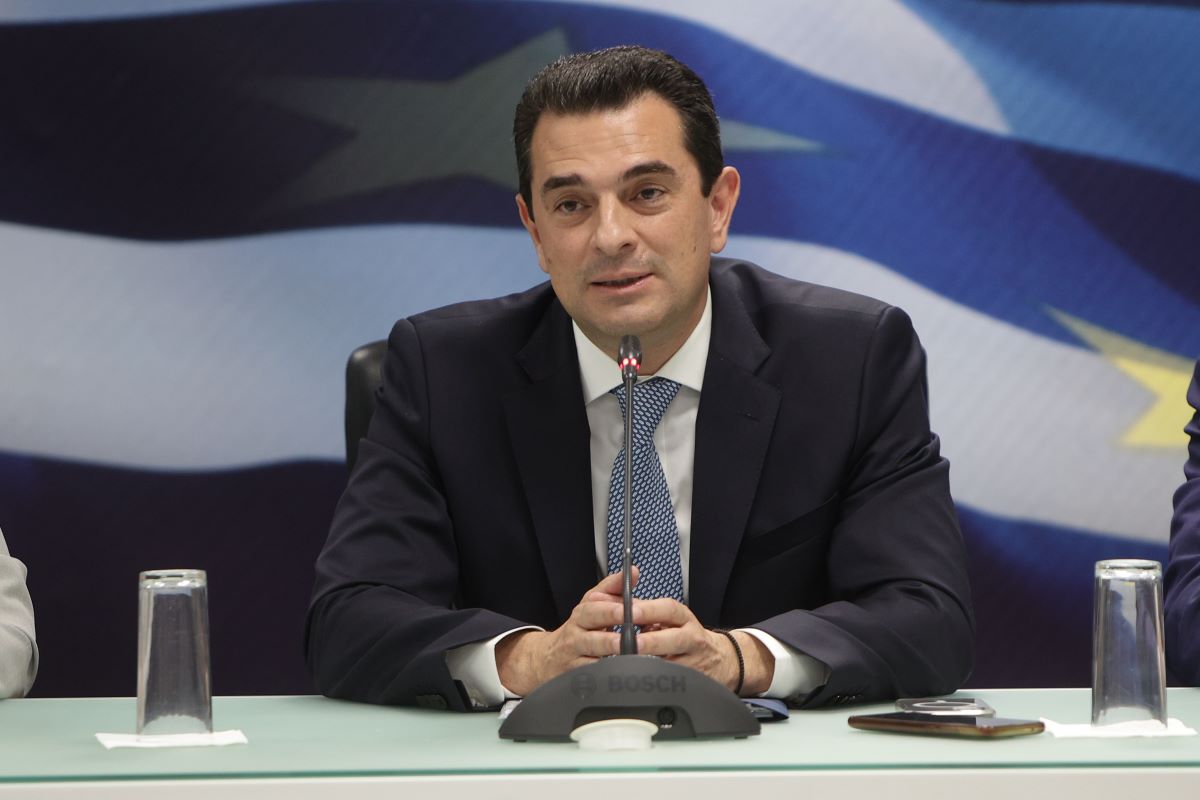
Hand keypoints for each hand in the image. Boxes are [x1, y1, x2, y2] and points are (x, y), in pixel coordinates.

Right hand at [495, 570, 631, 696]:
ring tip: (627, 656)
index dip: (609, 609)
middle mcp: (575, 638)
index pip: (592, 610)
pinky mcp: (575, 680)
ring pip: (591, 661)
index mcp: (581, 617)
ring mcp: (575, 661)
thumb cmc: (576, 630)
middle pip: (591, 637)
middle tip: (628, 635)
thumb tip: (633, 572)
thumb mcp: (590, 605)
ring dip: (609, 659)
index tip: (627, 608)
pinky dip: (604, 676)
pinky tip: (619, 674)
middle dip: (609, 637)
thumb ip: (611, 588)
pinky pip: (590, 679)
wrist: (545, 659)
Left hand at [633, 599, 775, 695]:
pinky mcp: (693, 684)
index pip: (669, 610)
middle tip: (632, 643)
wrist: (720, 660)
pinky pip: (673, 684)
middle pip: (676, 639)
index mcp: (685, 619)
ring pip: (674, 666)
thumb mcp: (674, 619)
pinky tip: (642, 682)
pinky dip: (657, 682)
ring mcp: (694, 663)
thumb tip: (619, 603)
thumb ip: (648, 611)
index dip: (650, 610)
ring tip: (630, 666)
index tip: (631, 612)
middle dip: (653, 641)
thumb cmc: (689, 636)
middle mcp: (692, 639)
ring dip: (652, 666)